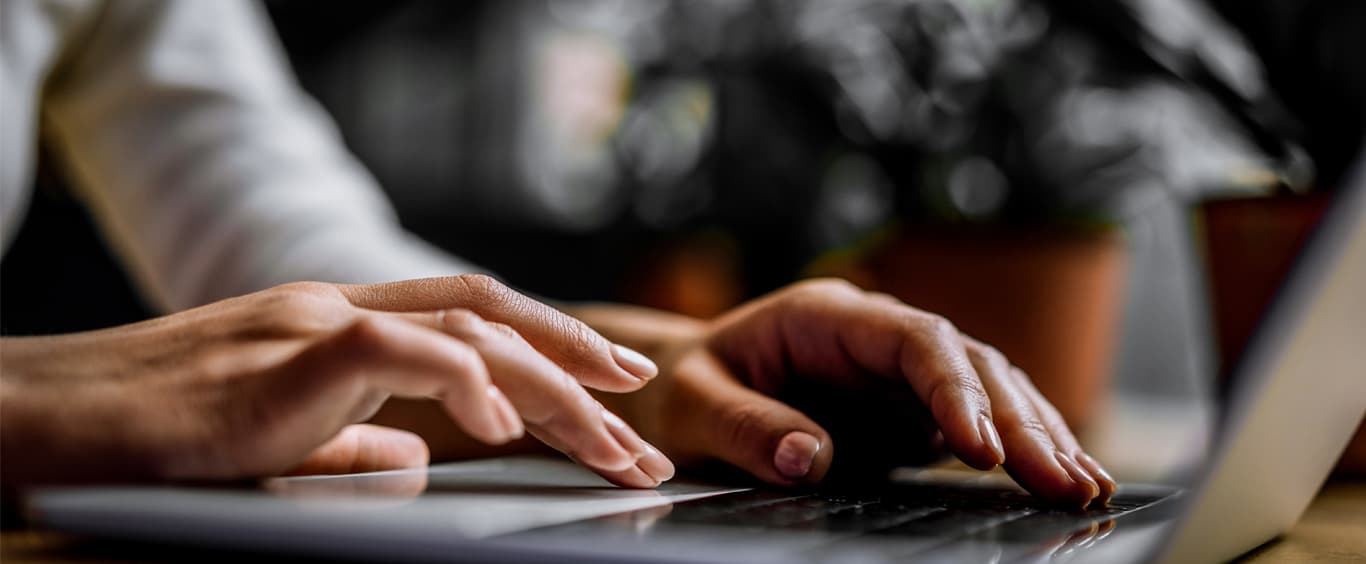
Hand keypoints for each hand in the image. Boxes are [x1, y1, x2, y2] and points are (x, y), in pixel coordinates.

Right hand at [0, 275, 673, 491]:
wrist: (41, 420)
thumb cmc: (146, 438)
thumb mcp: (272, 442)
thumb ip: (348, 444)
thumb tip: (416, 460)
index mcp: (342, 327)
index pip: (472, 320)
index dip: (551, 347)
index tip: (614, 387)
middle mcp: (340, 309)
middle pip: (492, 320)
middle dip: (580, 369)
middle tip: (644, 426)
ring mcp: (314, 321)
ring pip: (469, 332)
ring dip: (554, 388)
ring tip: (613, 443)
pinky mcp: (286, 353)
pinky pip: (399, 352)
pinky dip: (465, 383)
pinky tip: (508, 429)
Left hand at [617, 279, 1114, 507]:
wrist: (684, 387)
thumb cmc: (685, 389)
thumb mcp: (693, 406)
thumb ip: (746, 427)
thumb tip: (809, 458)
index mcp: (827, 317)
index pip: (913, 340)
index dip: (954, 388)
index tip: (981, 446)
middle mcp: (876, 336)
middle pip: (967, 362)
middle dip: (1019, 420)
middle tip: (1061, 480)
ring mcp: (899, 372)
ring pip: (988, 387)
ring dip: (1038, 433)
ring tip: (1083, 485)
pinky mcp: (909, 409)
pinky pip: (978, 421)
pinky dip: (1021, 448)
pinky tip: (1062, 477)